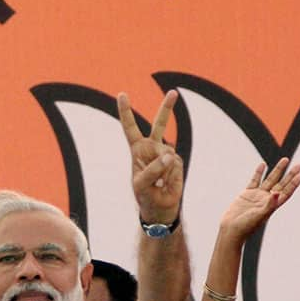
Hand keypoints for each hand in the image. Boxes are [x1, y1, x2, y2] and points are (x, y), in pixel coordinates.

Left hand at [118, 90, 183, 223]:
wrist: (160, 207)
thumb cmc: (145, 195)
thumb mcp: (141, 184)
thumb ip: (153, 169)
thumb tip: (169, 154)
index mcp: (137, 150)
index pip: (130, 128)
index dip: (126, 112)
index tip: (122, 94)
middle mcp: (152, 148)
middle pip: (159, 124)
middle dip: (167, 108)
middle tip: (173, 92)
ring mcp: (167, 153)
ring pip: (167, 155)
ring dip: (162, 172)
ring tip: (158, 183)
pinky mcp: (177, 162)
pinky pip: (175, 165)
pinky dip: (171, 175)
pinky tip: (166, 182)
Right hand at [219, 158, 299, 240]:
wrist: (231, 228)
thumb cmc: (246, 226)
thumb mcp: (260, 215)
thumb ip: (269, 204)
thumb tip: (278, 193)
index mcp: (272, 205)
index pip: (286, 192)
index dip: (293, 184)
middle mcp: (267, 199)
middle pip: (281, 184)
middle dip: (290, 174)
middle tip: (299, 165)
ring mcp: (257, 195)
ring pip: (270, 180)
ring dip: (277, 170)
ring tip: (285, 160)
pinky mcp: (246, 194)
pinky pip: (254, 180)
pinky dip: (259, 173)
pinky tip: (263, 164)